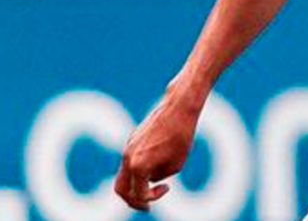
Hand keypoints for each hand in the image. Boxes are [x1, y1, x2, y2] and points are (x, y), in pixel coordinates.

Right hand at [114, 95, 200, 209]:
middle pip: (120, 190)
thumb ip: (159, 176)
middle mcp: (128, 158)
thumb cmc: (181, 136)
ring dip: (135, 184)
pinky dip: (138, 170)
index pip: (139, 195)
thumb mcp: (176, 164)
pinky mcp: (132, 140)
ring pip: (123, 175)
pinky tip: (155, 164)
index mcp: (138, 167)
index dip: (153, 198)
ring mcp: (127, 148)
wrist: (179, 107)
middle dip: (132, 200)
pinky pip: (130, 161)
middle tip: (146, 205)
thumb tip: (149, 177)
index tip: (167, 188)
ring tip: (152, 185)